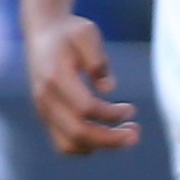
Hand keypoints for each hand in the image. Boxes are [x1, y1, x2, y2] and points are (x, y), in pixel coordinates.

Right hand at [24, 14, 138, 154]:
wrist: (42, 33)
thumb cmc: (70, 33)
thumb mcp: (87, 34)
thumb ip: (98, 59)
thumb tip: (108, 88)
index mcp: (55, 78)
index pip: (85, 109)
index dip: (111, 114)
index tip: (132, 109)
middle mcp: (45, 98)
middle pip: (78, 133)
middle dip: (111, 139)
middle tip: (136, 134)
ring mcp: (44, 110)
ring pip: (69, 144)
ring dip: (101, 146)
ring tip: (127, 135)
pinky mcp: (47, 116)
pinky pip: (64, 143)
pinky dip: (88, 146)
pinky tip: (108, 135)